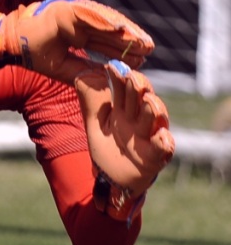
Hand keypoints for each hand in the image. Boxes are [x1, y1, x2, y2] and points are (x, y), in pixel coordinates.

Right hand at [0, 0, 153, 83]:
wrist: (9, 43)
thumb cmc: (31, 53)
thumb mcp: (61, 67)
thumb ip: (82, 70)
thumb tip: (105, 79)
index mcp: (77, 31)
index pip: (104, 40)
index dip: (123, 48)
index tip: (142, 58)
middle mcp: (77, 20)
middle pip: (109, 29)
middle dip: (130, 39)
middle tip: (149, 48)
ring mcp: (72, 12)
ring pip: (104, 20)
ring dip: (123, 30)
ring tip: (141, 40)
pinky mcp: (66, 9)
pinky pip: (89, 14)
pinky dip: (104, 20)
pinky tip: (121, 28)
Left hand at [75, 60, 174, 220]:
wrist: (113, 177)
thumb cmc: (107, 145)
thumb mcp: (95, 123)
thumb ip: (91, 102)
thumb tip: (80, 76)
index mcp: (123, 109)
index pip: (124, 89)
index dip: (120, 78)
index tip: (112, 67)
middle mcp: (138, 119)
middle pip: (142, 99)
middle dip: (139, 88)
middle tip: (132, 77)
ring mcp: (148, 136)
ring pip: (155, 119)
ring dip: (153, 109)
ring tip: (148, 100)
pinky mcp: (155, 156)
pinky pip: (163, 148)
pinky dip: (163, 142)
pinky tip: (161, 136)